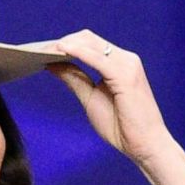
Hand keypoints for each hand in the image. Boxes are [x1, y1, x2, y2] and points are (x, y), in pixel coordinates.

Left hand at [45, 30, 184, 184]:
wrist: (146, 145)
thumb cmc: (122, 126)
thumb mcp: (91, 99)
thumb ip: (75, 79)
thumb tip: (53, 63)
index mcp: (119, 63)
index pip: (89, 44)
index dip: (66, 44)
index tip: (43, 50)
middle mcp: (126, 59)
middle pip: (88, 39)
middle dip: (62, 42)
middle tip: (38, 49)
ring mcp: (127, 65)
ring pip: (91, 44)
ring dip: (66, 45)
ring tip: (44, 51)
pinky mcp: (125, 75)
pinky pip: (97, 58)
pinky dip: (77, 52)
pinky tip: (60, 52)